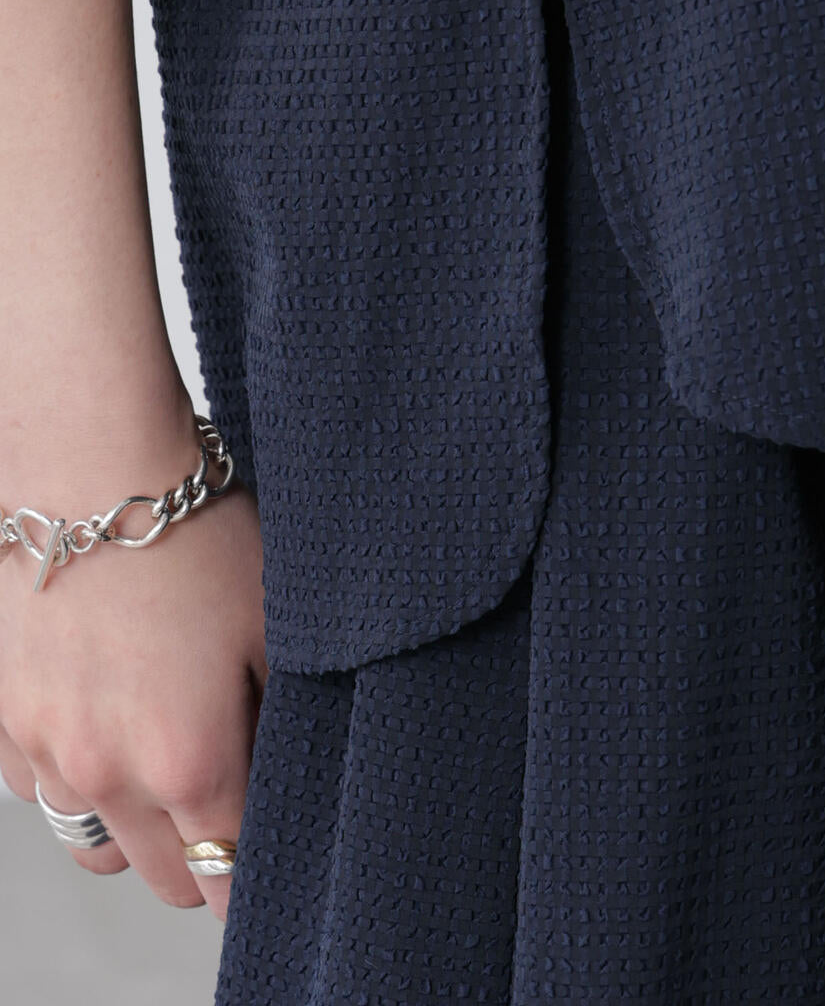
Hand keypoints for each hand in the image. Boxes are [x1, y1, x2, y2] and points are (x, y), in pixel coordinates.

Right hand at [0, 464, 265, 922]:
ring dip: (136, 824)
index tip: (267, 855)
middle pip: (164, 876)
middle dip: (204, 854)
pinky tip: (107, 716)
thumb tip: (277, 777)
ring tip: (166, 757)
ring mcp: (45, 751)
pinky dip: (76, 775)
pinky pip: (41, 789)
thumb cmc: (191, 535)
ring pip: (96, 841)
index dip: (252, 873)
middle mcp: (109, 773)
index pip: (227, 872)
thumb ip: (276, 721)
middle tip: (231, 800)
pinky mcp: (0, 722)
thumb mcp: (274, 624)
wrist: (86, 468)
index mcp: (191, 760)